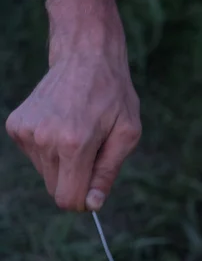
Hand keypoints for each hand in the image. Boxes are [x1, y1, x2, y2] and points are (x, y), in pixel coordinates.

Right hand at [6, 42, 140, 210]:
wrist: (84, 55)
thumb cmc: (113, 95)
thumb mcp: (126, 135)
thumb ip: (107, 173)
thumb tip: (92, 205)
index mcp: (74, 144)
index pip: (68, 199)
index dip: (83, 200)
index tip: (93, 186)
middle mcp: (44, 139)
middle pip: (55, 189)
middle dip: (74, 179)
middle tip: (90, 149)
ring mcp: (26, 132)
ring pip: (45, 174)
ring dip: (62, 163)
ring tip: (76, 132)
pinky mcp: (16, 126)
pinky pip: (35, 157)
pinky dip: (49, 149)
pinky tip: (60, 124)